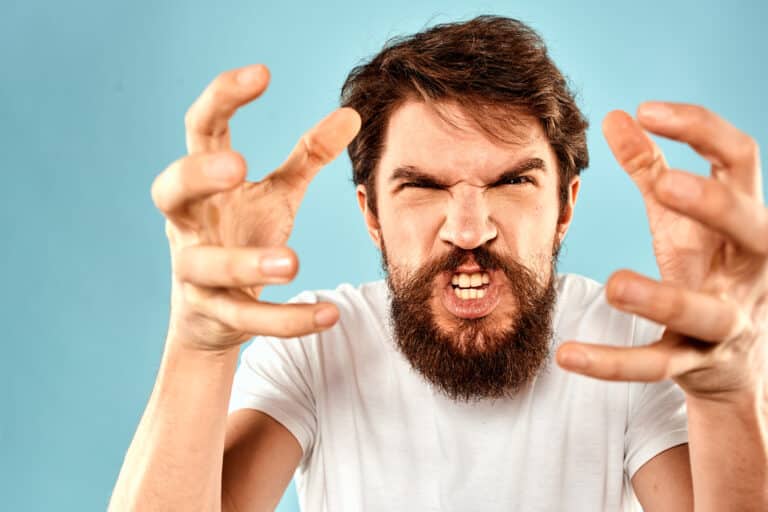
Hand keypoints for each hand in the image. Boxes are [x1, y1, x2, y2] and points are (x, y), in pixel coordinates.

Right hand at [151, 64, 360, 351]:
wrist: (212, 316)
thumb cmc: (241, 236)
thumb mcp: (275, 194)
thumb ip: (307, 156)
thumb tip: (351, 114)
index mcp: (204, 184)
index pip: (200, 130)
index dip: (222, 99)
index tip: (262, 74)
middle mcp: (189, 223)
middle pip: (170, 190)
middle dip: (197, 175)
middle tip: (239, 166)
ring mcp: (194, 270)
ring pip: (205, 265)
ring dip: (246, 262)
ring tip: (294, 262)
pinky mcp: (214, 313)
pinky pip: (245, 318)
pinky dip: (286, 319)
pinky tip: (328, 314)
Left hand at [557, 102, 766, 398]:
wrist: (736, 359)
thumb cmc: (709, 269)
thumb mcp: (681, 219)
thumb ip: (651, 168)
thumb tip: (617, 115)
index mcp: (745, 220)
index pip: (739, 159)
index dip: (701, 129)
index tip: (647, 109)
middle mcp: (750, 268)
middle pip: (752, 228)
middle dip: (715, 206)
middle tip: (665, 185)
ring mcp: (727, 319)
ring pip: (704, 310)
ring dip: (662, 298)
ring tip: (614, 284)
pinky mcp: (696, 362)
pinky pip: (656, 365)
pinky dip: (611, 363)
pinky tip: (566, 355)